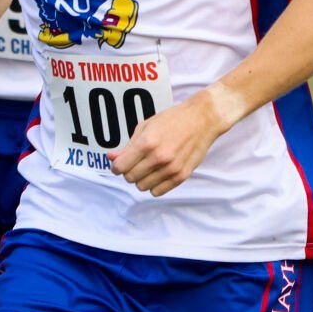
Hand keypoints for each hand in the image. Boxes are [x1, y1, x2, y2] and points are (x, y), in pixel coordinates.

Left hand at [108, 86, 234, 196]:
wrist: (202, 120)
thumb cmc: (172, 120)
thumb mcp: (145, 127)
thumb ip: (127, 146)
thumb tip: (110, 158)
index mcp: (146, 143)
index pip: (120, 167)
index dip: (116, 166)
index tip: (120, 163)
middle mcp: (158, 158)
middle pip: (130, 178)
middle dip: (129, 171)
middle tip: (137, 162)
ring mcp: (170, 169)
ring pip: (142, 187)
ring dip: (142, 179)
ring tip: (149, 167)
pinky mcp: (181, 176)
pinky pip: (157, 192)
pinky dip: (154, 185)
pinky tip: (158, 173)